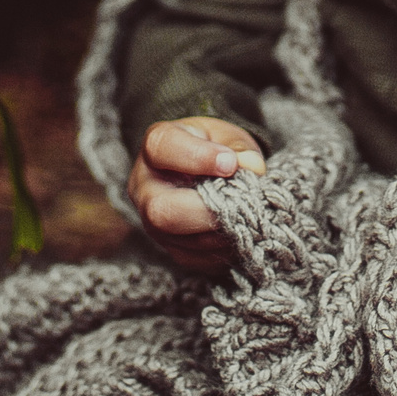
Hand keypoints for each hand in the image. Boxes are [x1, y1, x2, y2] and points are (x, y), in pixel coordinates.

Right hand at [126, 117, 265, 274]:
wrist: (208, 173)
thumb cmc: (216, 149)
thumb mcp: (228, 137)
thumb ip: (240, 148)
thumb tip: (251, 167)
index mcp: (156, 146)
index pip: (162, 149)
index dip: (197, 158)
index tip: (230, 163)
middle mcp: (145, 187)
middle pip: (160, 210)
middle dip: (206, 211)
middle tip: (239, 203)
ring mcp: (153, 222)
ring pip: (180, 239)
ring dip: (220, 231)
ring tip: (246, 216)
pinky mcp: (171, 248)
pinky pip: (195, 258)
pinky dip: (223, 249)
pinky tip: (239, 232)